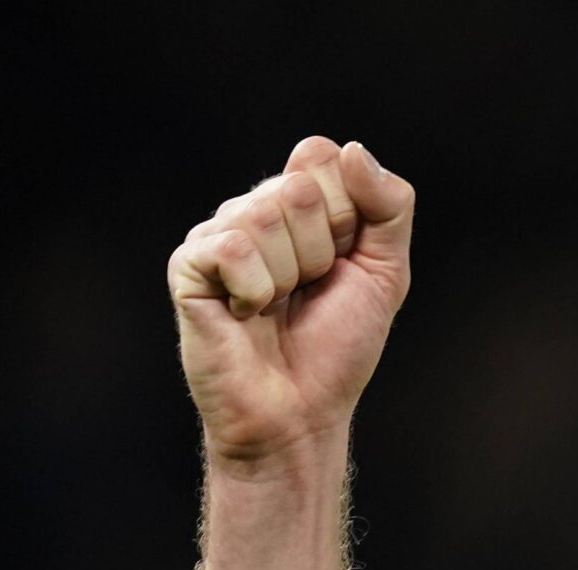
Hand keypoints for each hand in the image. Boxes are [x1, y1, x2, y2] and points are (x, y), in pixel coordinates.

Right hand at [168, 138, 414, 468]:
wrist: (301, 411)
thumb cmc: (337, 347)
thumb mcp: (387, 273)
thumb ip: (389, 208)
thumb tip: (352, 150)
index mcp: (298, 205)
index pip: (323, 157)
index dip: (348, 215)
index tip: (342, 264)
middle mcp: (253, 210)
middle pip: (300, 187)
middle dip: (323, 252)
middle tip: (309, 293)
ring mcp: (217, 235)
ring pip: (267, 216)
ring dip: (291, 275)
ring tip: (278, 306)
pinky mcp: (189, 264)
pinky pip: (234, 247)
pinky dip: (257, 289)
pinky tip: (247, 313)